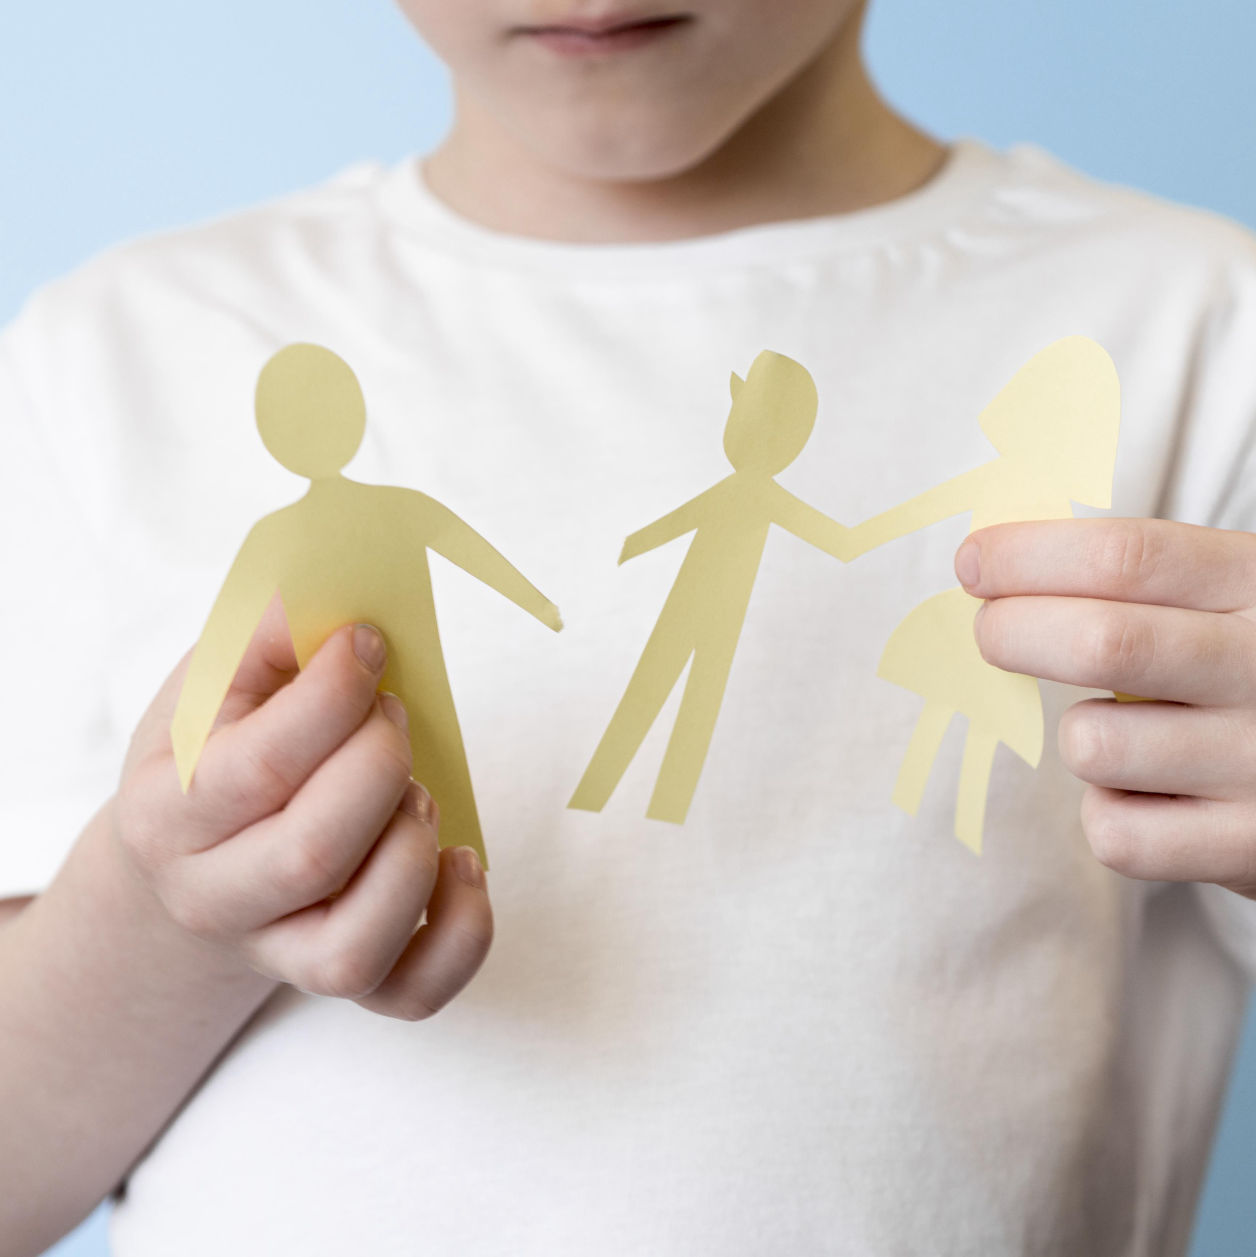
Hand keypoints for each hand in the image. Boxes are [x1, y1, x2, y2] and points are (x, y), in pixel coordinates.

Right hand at [112, 597, 492, 1017]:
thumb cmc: (215, 758)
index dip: (333, 696)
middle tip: (393, 718)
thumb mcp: (212, 686)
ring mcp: (280, 952)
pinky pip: (412, 994)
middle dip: (379, 766)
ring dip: (411, 852)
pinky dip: (461, 935)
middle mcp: (214, 899)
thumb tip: (317, 582)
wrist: (191, 862)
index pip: (259, 766)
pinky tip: (461, 864)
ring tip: (418, 792)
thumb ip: (262, 637)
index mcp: (167, 813)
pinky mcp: (348, 980)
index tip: (369, 643)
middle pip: (313, 854)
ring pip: (354, 946)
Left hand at [959, 518, 1255, 898]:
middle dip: (1013, 632)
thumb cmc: (1244, 662)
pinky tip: (1146, 792)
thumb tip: (988, 562)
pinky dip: (1108, 813)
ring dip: (1080, 735)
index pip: (1126, 557)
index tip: (972, 562)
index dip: (1027, 556)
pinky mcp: (1248, 845)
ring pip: (1094, 745)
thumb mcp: (1226, 594)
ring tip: (1121, 730)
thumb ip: (1132, 575)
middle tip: (992, 631)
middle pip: (1102, 644)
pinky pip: (1116, 832)